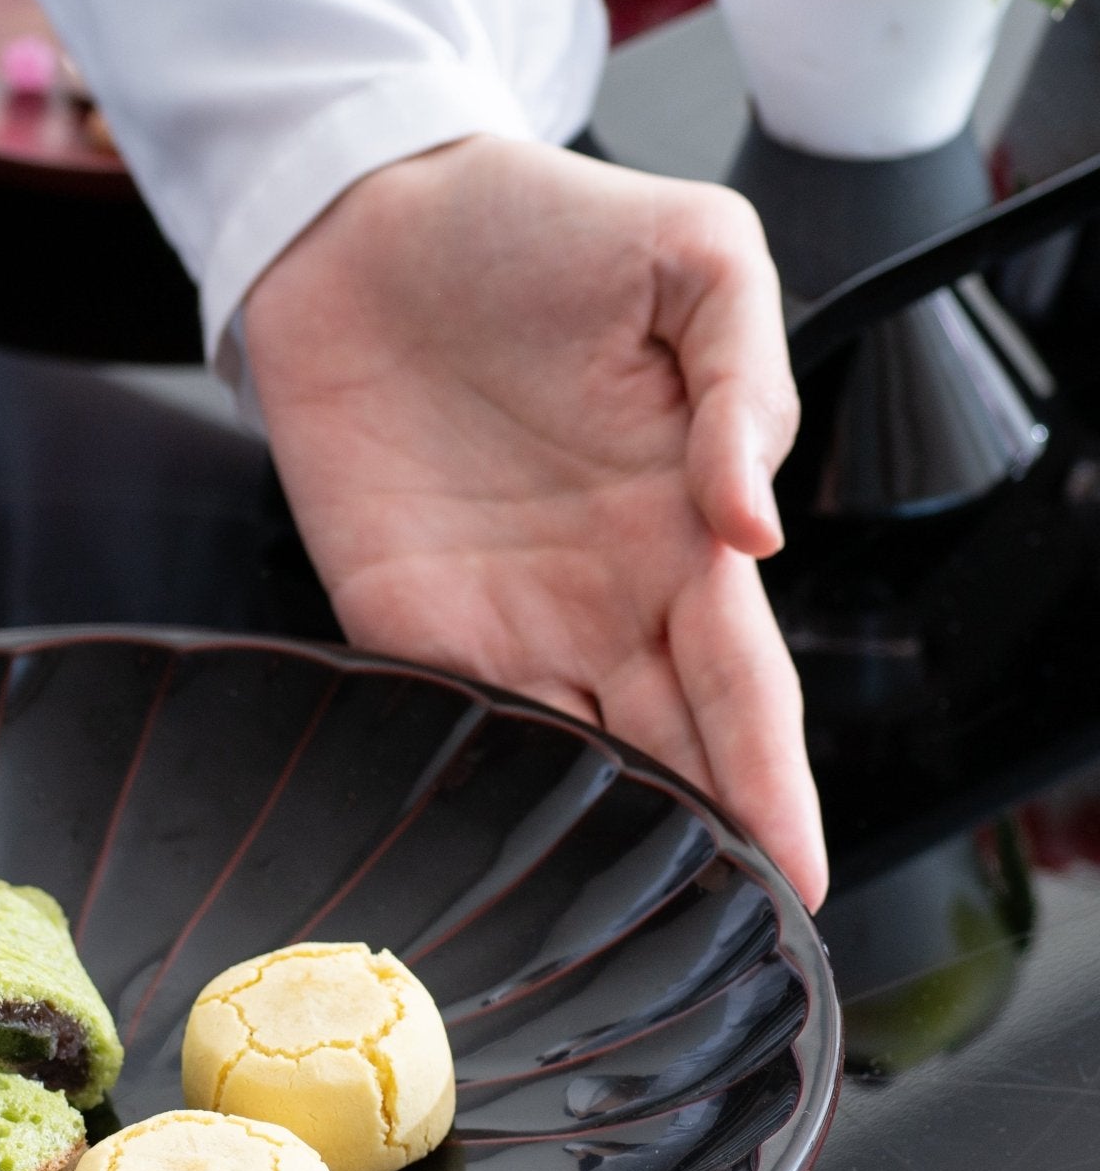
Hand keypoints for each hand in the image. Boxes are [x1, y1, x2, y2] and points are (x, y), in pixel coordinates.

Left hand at [243, 137, 826, 907]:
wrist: (371, 227)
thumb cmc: (542, 231)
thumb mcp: (697, 259)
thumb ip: (747, 386)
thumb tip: (753, 532)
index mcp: (685, 535)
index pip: (747, 689)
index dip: (774, 785)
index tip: (800, 878)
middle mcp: (600, 601)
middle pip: (667, 755)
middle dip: (697, 849)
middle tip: (718, 942)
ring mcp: (500, 622)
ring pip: (565, 764)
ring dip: (594, 843)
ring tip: (619, 934)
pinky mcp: (399, 625)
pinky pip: (446, 728)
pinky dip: (475, 792)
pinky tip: (501, 862)